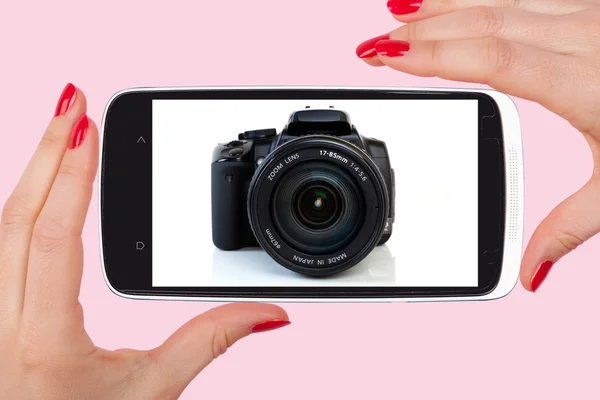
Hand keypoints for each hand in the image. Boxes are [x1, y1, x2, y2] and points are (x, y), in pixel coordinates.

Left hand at [0, 84, 289, 398]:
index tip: (88, 129)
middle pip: (14, 219)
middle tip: (71, 105)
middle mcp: (2, 323)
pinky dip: (19, 205)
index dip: (71, 177)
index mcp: (46, 339)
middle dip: (45, 153)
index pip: (51, 239)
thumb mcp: (155, 389)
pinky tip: (40, 185)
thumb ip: (212, 341)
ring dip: (29, 174)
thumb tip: (268, 314)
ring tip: (59, 133)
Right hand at [356, 0, 599, 291]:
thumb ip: (568, 230)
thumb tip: (531, 275)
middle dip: (420, 31)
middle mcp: (584, 37)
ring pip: (498, 0)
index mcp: (583, 83)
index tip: (385, 56)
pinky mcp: (587, 11)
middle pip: (482, 21)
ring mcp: (587, 16)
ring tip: (397, 16)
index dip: (430, 55)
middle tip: (373, 44)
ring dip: (443, 7)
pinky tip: (450, 3)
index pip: (488, 58)